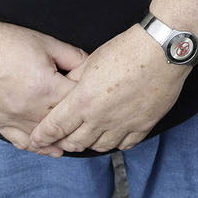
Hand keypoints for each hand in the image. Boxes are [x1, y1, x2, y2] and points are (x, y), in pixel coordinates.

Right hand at [0, 22, 86, 152]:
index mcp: (46, 87)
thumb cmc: (7, 42)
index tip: (93, 93)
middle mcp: (31, 108)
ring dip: (62, 140)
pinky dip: (39, 147)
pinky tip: (52, 149)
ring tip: (78, 139)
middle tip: (92, 120)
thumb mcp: (47, 43)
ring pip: (46, 139)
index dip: (89, 96)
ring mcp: (14, 119)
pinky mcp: (0, 122)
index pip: (78, 102)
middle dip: (79, 121)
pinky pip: (22, 142)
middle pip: (64, 124)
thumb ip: (74, 57)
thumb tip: (90, 68)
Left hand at [27, 26, 187, 154]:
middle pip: (75, 142)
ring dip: (90, 143)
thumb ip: (74, 79)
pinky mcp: (143, 125)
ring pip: (100, 147)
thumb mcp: (91, 60)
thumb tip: (65, 88)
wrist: (162, 51)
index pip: (55, 127)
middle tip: (62, 138)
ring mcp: (123, 124)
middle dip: (64, 142)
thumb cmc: (126, 50)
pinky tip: (113, 134)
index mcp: (83, 100)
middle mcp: (100, 117)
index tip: (36, 140)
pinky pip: (125, 144)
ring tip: (88, 136)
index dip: (42, 136)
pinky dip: (116, 142)